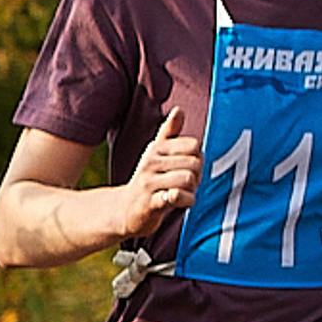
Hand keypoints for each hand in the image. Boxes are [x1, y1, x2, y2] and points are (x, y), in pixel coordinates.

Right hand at [111, 104, 200, 243]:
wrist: (124, 211)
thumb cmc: (148, 180)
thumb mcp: (155, 154)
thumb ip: (169, 132)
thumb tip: (179, 109)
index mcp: (155, 148)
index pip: (194, 146)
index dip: (197, 160)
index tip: (185, 169)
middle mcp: (150, 163)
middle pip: (194, 164)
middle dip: (196, 177)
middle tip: (184, 185)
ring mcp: (148, 183)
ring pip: (188, 179)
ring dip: (192, 190)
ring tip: (181, 194)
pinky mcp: (149, 203)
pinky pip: (177, 196)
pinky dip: (186, 201)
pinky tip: (177, 203)